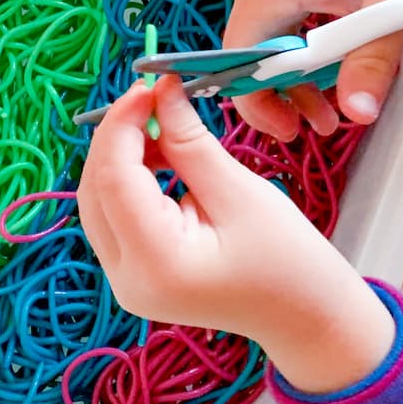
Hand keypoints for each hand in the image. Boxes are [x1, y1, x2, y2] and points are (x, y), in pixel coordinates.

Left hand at [77, 75, 395, 392]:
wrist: (307, 319)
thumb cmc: (289, 259)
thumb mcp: (239, 191)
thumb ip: (189, 141)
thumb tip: (159, 90)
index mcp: (156, 263)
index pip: (114, 179)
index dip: (122, 124)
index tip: (148, 84)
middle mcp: (127, 280)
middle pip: (95, 191)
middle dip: (116, 137)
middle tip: (151, 96)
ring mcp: (126, 284)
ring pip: (98, 202)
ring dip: (120, 157)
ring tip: (159, 122)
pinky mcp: (135, 277)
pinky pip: (115, 217)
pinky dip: (129, 180)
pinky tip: (158, 155)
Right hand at [226, 0, 402, 139]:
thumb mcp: (393, 10)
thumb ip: (373, 63)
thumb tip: (357, 115)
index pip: (238, 59)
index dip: (257, 101)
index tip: (292, 131)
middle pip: (247, 57)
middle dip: (278, 98)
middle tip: (322, 124)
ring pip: (264, 48)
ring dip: (292, 83)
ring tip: (331, 110)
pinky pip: (279, 32)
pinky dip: (300, 61)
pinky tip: (331, 75)